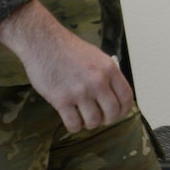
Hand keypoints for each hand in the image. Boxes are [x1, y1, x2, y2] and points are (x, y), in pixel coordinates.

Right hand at [0, 0, 132, 133]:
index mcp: (109, 69)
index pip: (126, 97)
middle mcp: (97, 81)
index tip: (118, 113)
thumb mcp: (96, 56)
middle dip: (107, 119)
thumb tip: (113, 94)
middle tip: (99, 117)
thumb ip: (106, 75)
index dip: (124, 110)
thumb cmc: (68, 49)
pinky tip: (71, 119)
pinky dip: (74, 126)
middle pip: (112, 113)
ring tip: (83, 116)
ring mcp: (80, 92)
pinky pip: (74, 124)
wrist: (43, 42)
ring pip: (93, 121)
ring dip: (89, 123)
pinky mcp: (61, 100)